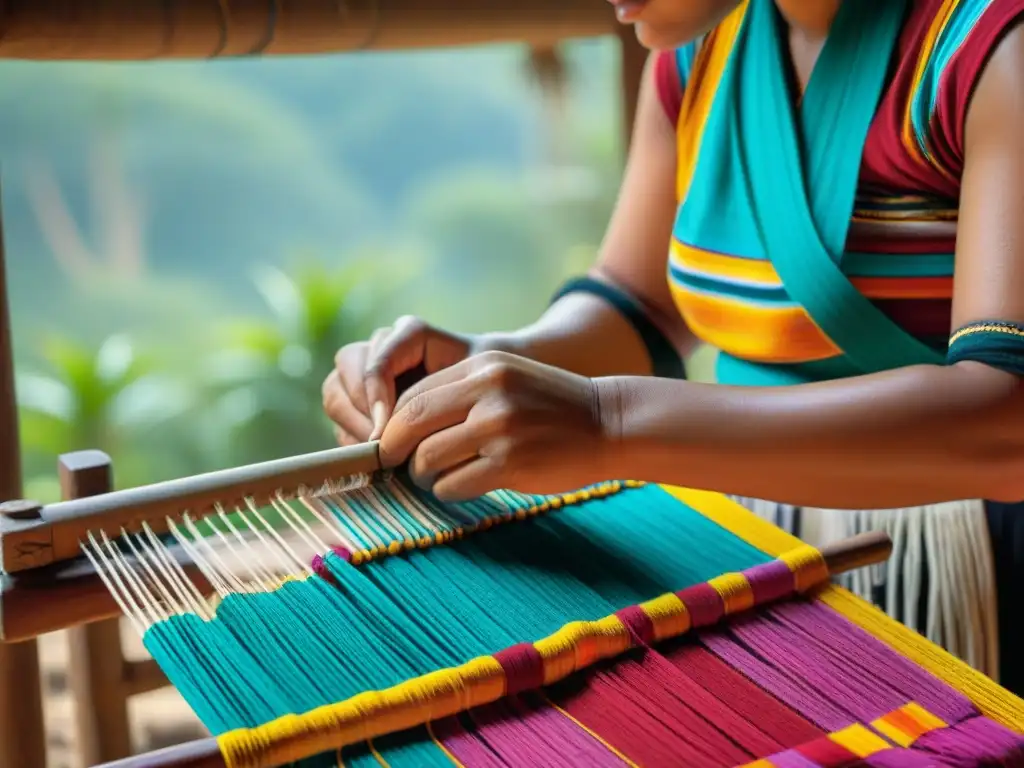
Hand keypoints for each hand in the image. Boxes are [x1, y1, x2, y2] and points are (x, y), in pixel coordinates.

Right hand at [322, 316, 473, 444]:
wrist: (491, 392)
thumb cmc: (485, 384)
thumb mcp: (474, 381)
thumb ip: (437, 392)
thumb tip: (394, 425)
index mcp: (408, 334)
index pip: (376, 357)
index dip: (374, 391)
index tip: (384, 427)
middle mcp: (383, 346)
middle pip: (345, 370)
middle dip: (359, 410)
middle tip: (379, 443)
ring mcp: (367, 371)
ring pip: (336, 393)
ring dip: (352, 424)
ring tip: (379, 451)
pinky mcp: (360, 400)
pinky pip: (340, 417)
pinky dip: (352, 436)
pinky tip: (375, 454)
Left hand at [378, 350, 615, 499]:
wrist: (609, 423)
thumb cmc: (552, 407)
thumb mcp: (507, 379)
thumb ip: (461, 393)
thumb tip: (403, 426)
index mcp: (482, 367)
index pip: (414, 395)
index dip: (392, 424)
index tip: (390, 443)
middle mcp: (488, 392)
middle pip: (410, 424)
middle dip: (394, 450)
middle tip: (395, 465)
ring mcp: (499, 428)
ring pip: (427, 459)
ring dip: (424, 475)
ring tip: (438, 477)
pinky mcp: (510, 463)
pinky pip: (453, 484)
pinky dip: (448, 490)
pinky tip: (464, 486)